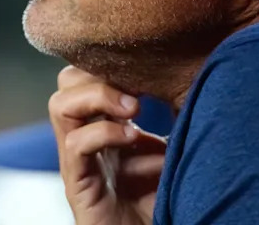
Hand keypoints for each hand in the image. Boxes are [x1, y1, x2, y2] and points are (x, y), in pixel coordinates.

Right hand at [49, 66, 166, 224]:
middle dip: (99, 71)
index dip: (113, 60)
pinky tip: (132, 137)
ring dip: (98, 96)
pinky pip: (75, 144)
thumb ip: (177, 115)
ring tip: (134, 109)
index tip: (149, 65)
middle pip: (67, 80)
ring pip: (60, 104)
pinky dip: (104, 132)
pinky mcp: (79, 186)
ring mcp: (79, 161)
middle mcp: (88, 137)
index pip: (89, 71)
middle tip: (137, 87)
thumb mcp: (175, 146)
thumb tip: (198, 73)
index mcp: (108, 123)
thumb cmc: (169, 197)